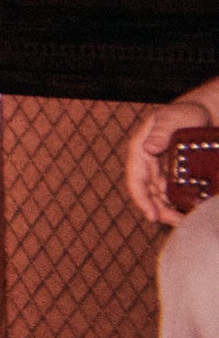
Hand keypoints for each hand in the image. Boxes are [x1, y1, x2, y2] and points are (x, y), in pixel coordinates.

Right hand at [125, 99, 210, 225]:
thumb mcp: (173, 119)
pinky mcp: (176, 174)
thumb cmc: (186, 113)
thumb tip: (148, 148)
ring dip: (171, 210)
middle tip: (178, 223)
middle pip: (149, 193)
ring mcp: (162, 170)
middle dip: (161, 210)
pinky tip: (192, 209)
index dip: (141, 199)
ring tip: (187, 220)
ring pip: (161, 196)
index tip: (152, 216)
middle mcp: (148, 164)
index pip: (135, 180)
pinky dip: (181, 202)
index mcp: (140, 150)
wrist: (202, 115)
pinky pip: (174, 192)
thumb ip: (161, 132)